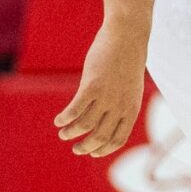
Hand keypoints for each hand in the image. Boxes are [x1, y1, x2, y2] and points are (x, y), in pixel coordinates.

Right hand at [55, 15, 147, 156]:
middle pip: (100, 136)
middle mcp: (120, 106)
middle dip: (86, 147)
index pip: (118, 139)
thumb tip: (109, 118)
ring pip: (84, 125)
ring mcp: (106, 96)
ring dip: (71, 133)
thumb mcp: (131, 88)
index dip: (104, 149)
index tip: (93, 153)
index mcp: (131, 109)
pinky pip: (75, 109)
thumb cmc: (127, 63)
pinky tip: (59, 120)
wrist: (127, 38)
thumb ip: (122, 104)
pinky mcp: (92, 85)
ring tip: (63, 133)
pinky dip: (65, 118)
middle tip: (76, 148)